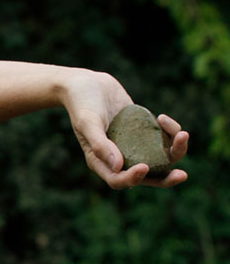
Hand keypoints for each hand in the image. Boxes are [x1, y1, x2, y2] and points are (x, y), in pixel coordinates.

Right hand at [62, 70, 188, 187]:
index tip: (144, 167)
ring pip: (159, 159)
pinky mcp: (143, 132)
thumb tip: (118, 166)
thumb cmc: (82, 103)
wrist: (87, 83)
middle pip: (145, 177)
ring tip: (182, 135)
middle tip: (181, 175)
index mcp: (101, 162)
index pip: (118, 180)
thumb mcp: (87, 122)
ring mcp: (133, 145)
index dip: (133, 178)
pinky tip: (162, 118)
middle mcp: (119, 158)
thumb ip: (100, 144)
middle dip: (165, 178)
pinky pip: (162, 139)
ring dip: (174, 152)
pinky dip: (169, 132)